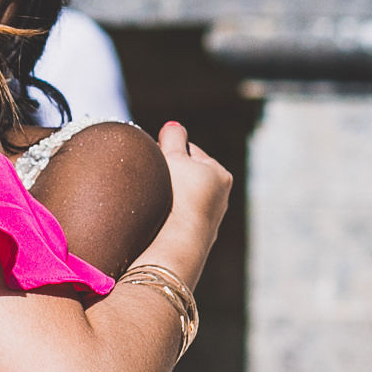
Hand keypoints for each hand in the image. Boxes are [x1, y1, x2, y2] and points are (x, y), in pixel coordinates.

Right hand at [153, 120, 231, 252]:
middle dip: (170, 175)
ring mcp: (211, 220)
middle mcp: (221, 197)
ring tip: (153, 201)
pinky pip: (181, 219)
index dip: (168, 152)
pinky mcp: (199, 239)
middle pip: (188, 176)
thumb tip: (173, 126)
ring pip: (184, 199)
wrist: (177, 245)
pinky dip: (170, 216)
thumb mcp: (171, 158)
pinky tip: (157, 220)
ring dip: (169, 197)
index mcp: (220, 174)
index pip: (190, 152)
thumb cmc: (176, 196)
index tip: (152, 159)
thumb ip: (172, 137)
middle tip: (151, 180)